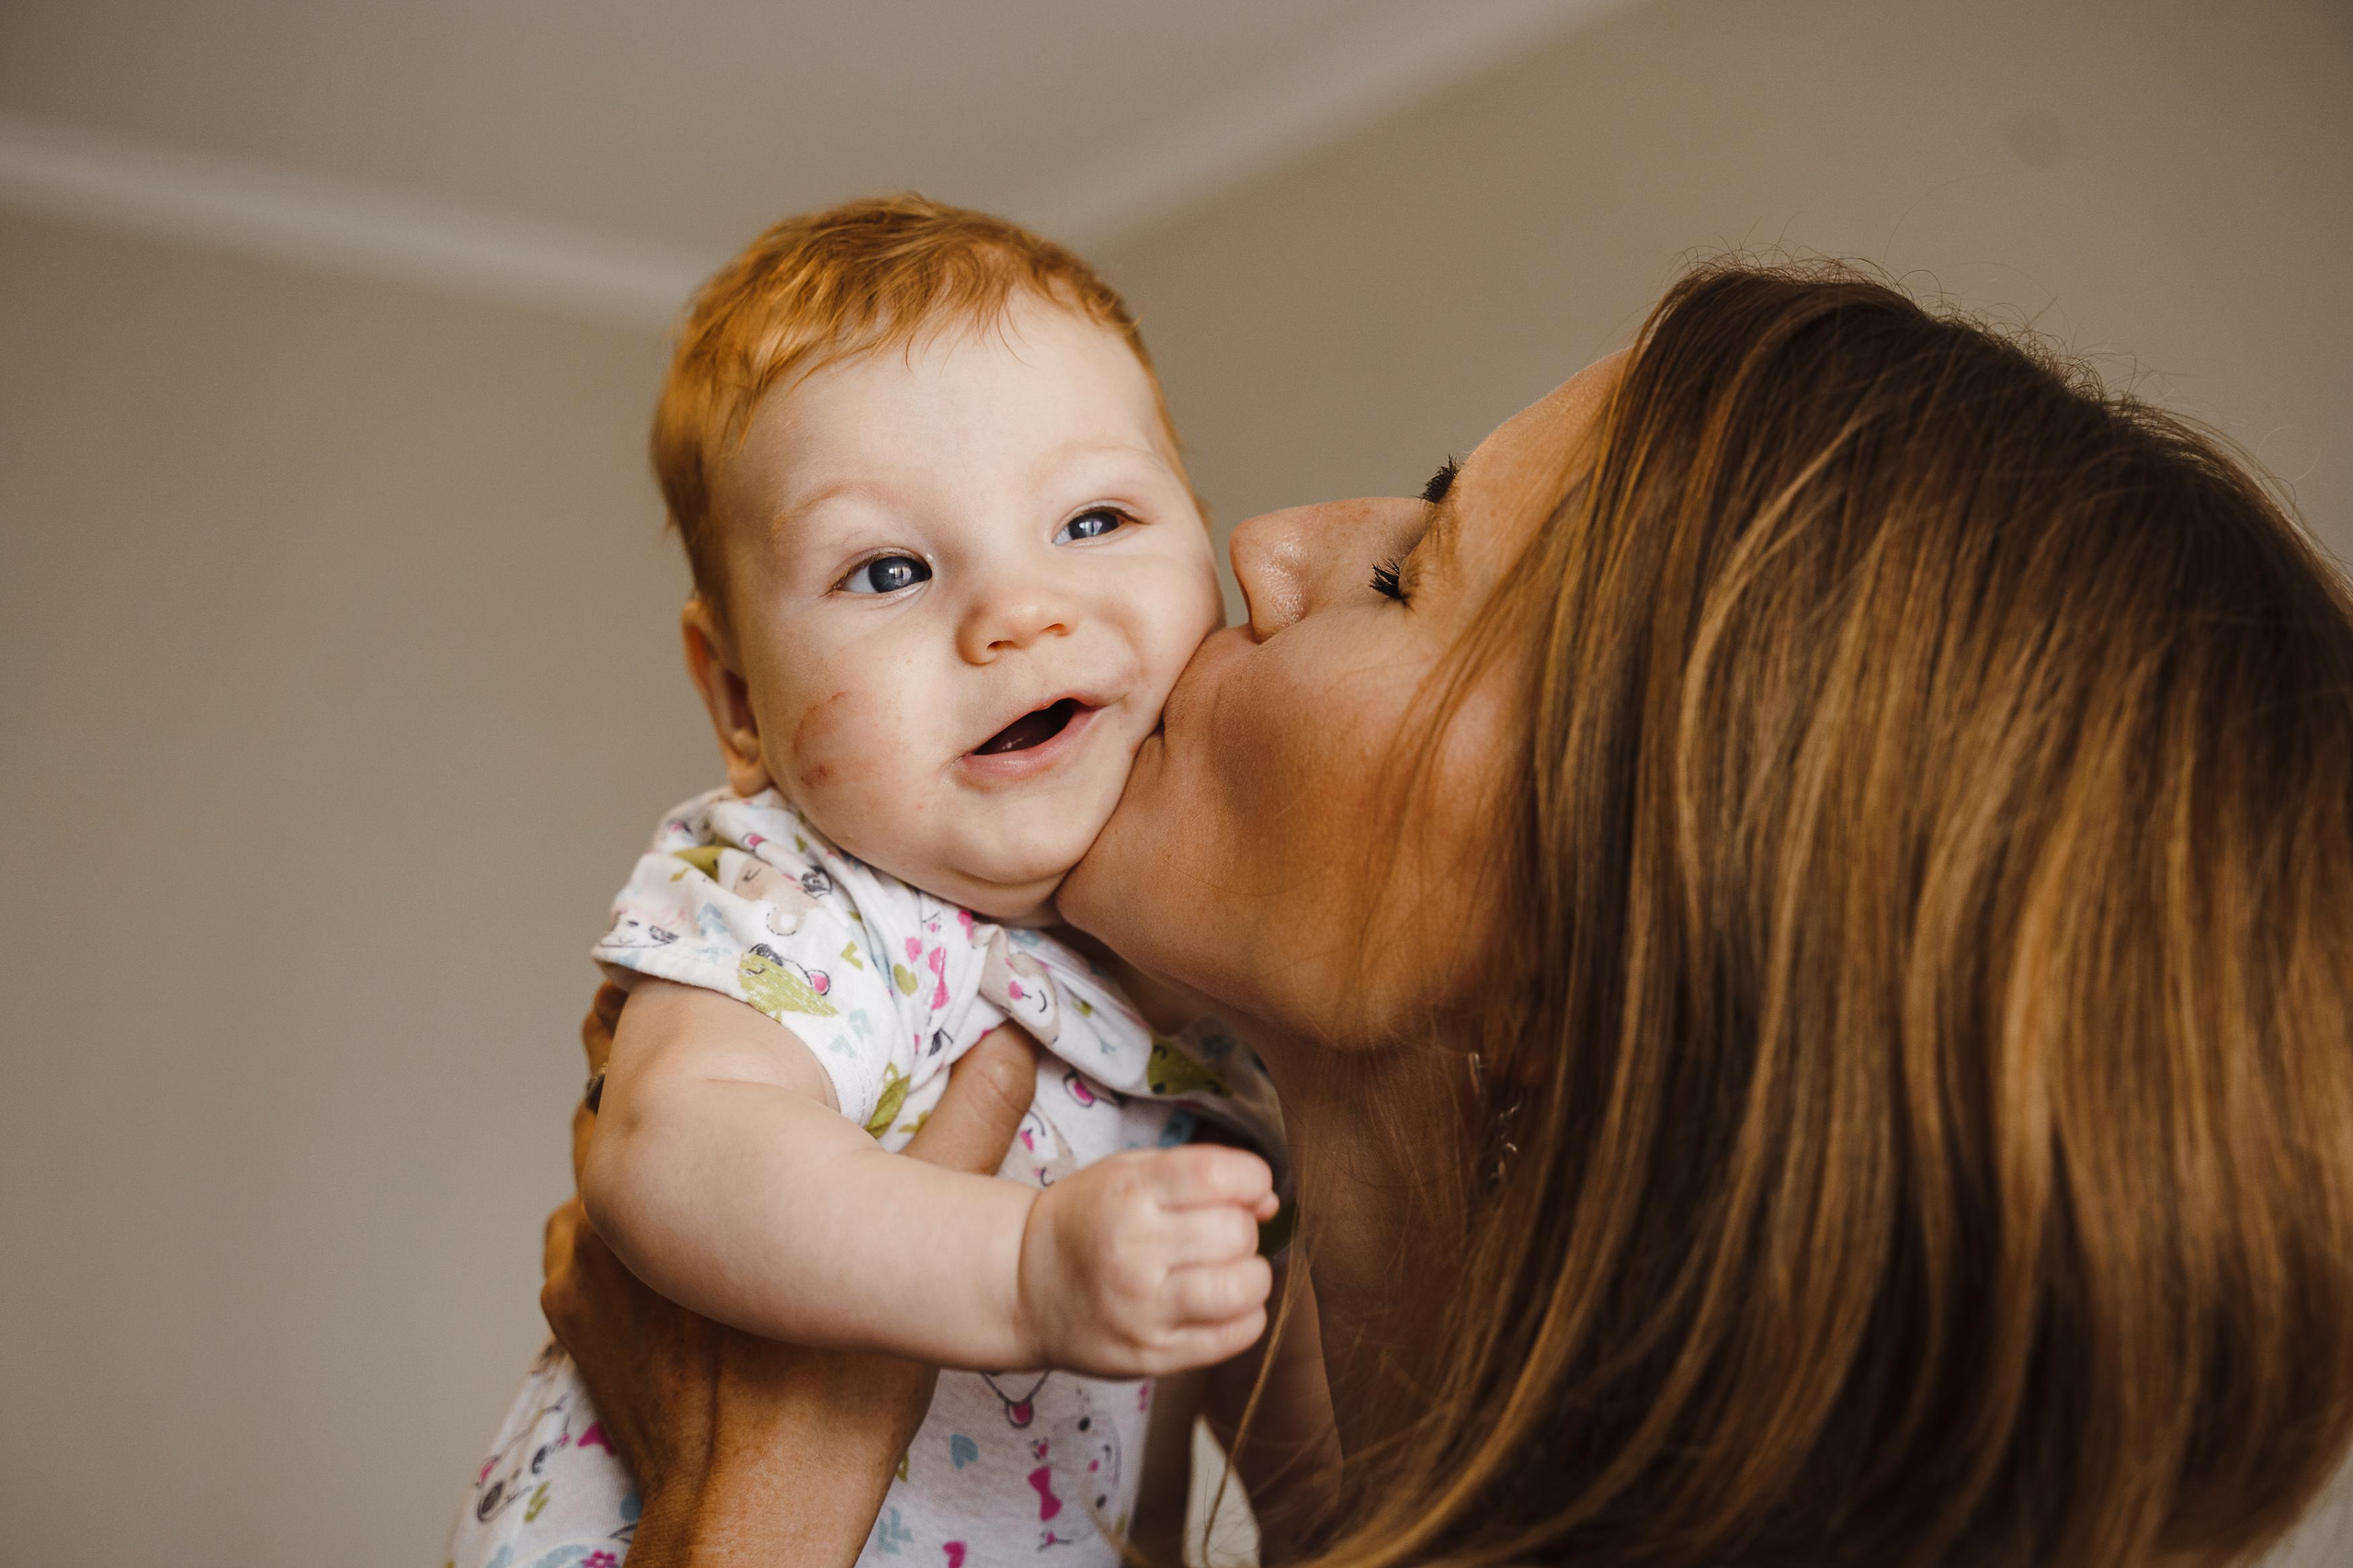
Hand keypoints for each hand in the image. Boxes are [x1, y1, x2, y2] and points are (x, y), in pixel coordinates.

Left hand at [542, 984, 1037, 1566]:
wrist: (754, 1508)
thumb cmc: (831, 1386)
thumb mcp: (916, 1240)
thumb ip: (967, 1131)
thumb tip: (1011, 1039)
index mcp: (692, 1155)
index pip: (649, 1028)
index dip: (680, 982)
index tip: (718, 969)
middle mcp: (613, 1188)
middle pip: (616, 1079)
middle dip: (659, 1055)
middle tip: (723, 1044)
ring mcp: (584, 1251)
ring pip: (599, 1152)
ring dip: (641, 1133)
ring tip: (707, 1136)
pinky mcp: (574, 1306)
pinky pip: (586, 1229)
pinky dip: (622, 1215)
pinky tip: (676, 1224)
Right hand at [1015, 1143, 1278, 1376]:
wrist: (1024, 1286)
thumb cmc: (1086, 1220)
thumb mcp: (1127, 1173)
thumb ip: (1199, 1173)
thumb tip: (1270, 1201)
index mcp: (1129, 1194)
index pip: (1218, 1175)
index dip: (1253, 1178)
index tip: (1248, 1186)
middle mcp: (1135, 1251)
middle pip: (1238, 1232)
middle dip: (1244, 1227)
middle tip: (1220, 1233)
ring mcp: (1143, 1310)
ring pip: (1242, 1288)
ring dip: (1251, 1276)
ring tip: (1228, 1270)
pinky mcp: (1151, 1356)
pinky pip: (1232, 1337)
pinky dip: (1246, 1316)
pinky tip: (1224, 1304)